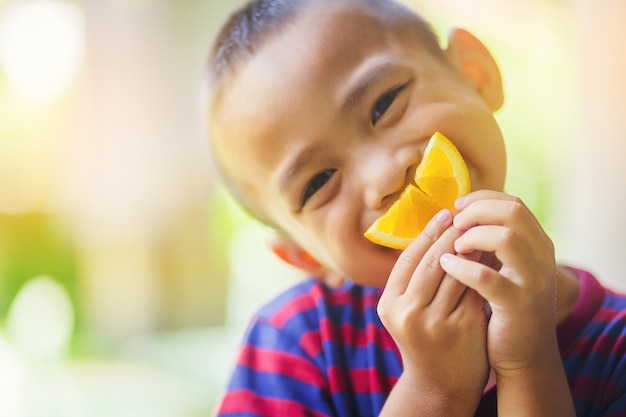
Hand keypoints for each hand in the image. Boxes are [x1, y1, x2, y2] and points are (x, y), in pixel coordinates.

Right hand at [378, 209, 488, 401]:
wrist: (440, 384)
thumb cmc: (424, 339)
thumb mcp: (406, 310)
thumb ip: (414, 279)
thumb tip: (436, 230)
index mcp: (389, 304)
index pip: (408, 258)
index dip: (428, 232)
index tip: (446, 213)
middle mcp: (407, 313)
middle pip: (432, 261)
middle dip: (453, 234)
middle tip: (468, 215)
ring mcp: (434, 323)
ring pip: (457, 272)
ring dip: (472, 247)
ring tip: (484, 229)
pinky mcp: (462, 329)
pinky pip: (474, 288)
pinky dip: (484, 268)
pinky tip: (494, 255)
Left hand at [439, 190, 557, 375]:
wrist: (524, 356)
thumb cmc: (505, 308)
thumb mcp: (504, 269)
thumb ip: (492, 243)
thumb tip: (458, 214)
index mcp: (538, 245)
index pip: (514, 204)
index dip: (482, 199)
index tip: (457, 206)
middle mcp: (542, 258)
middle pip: (512, 213)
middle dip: (477, 212)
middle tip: (454, 224)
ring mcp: (533, 281)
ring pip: (506, 238)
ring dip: (472, 237)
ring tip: (454, 247)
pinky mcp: (517, 305)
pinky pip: (487, 277)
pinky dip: (462, 267)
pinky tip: (447, 266)